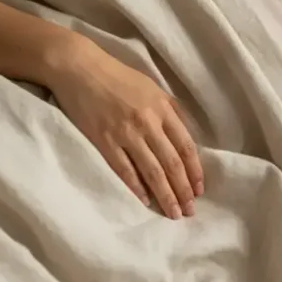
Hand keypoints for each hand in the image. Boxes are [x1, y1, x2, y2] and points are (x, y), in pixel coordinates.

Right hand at [47, 38, 202, 218]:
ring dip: (164, 195)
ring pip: (151, 171)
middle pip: (171, 163)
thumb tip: (186, 135)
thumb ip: (171, 111)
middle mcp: (148, 123)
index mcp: (163, 109)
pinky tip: (145, 200)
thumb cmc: (118, 77)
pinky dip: (136, 187)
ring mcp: (125, 133)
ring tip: (173, 212)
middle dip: (183, 190)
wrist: (80, 68)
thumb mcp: (153, 88)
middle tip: (190, 211)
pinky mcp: (103, 140)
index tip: (200, 190)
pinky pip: (123, 169)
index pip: (186, 147)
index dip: (195, 171)